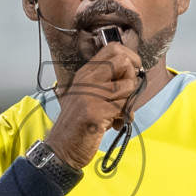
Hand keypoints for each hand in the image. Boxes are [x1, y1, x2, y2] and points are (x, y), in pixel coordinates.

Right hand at [43, 44, 139, 168]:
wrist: (62, 146)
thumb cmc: (79, 122)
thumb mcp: (88, 95)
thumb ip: (105, 81)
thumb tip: (133, 71)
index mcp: (86, 72)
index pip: (113, 48)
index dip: (130, 56)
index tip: (133, 71)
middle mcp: (88, 79)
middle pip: (124, 61)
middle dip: (132, 78)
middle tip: (125, 94)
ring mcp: (91, 95)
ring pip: (128, 85)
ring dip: (130, 101)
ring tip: (119, 112)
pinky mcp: (96, 112)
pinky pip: (125, 107)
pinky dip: (125, 117)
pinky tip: (116, 124)